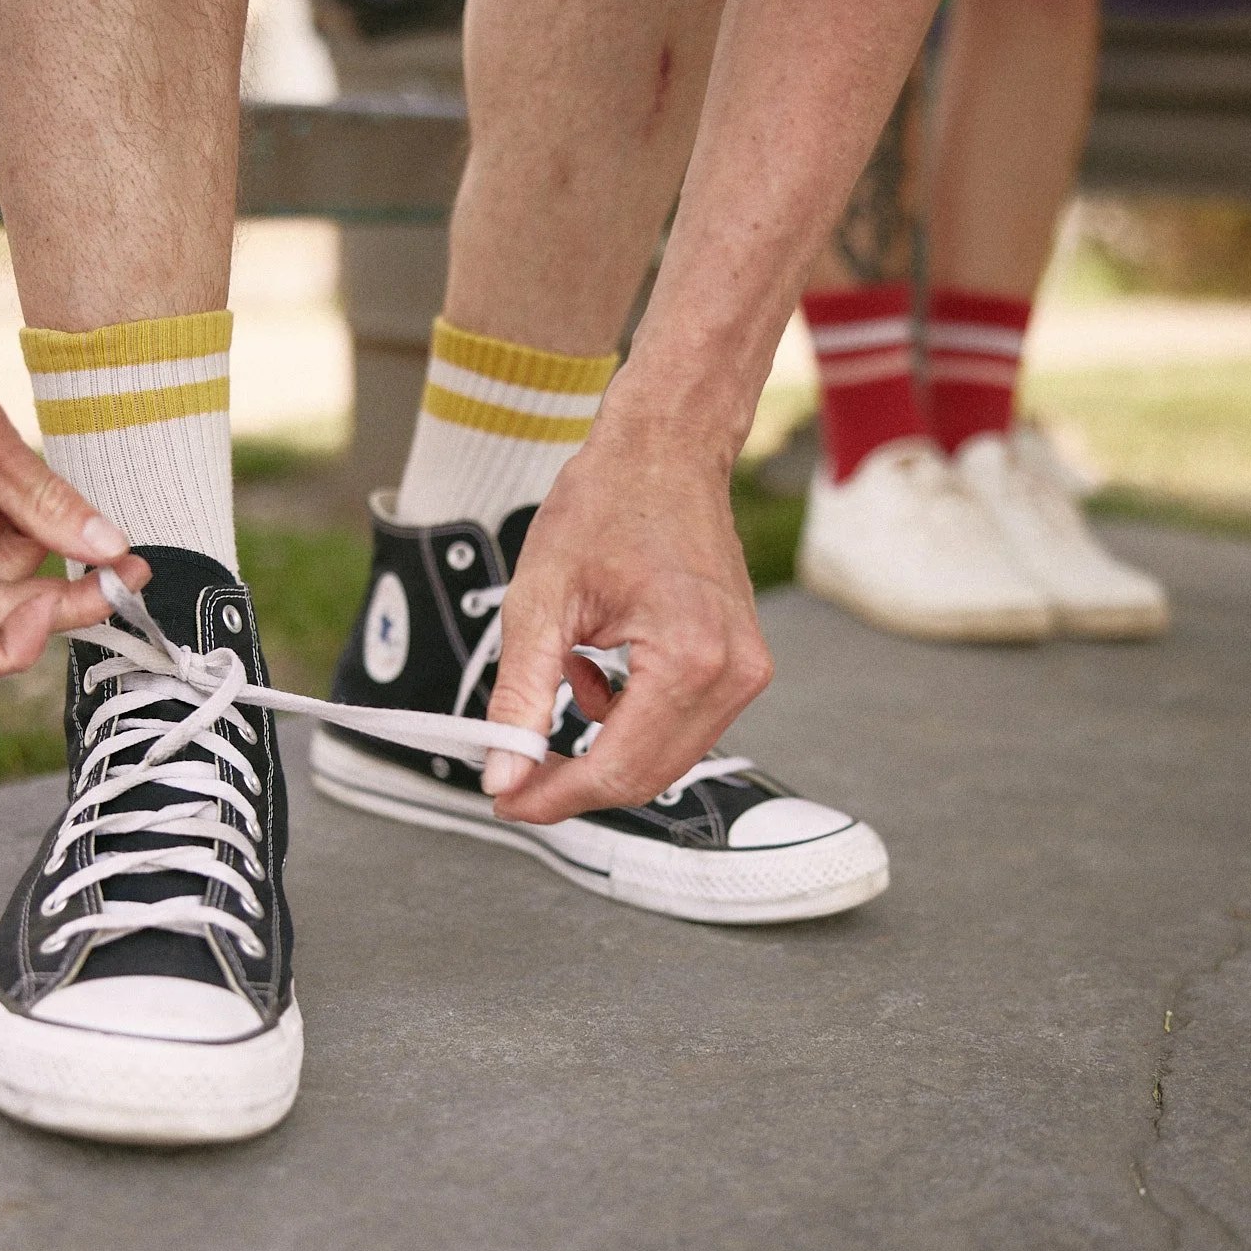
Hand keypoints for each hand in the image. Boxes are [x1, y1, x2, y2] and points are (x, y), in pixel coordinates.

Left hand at [479, 421, 772, 823]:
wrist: (664, 450)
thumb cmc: (607, 503)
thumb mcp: (540, 601)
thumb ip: (520, 696)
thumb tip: (504, 772)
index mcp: (690, 658)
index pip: (617, 769)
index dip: (554, 797)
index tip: (506, 800)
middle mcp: (733, 673)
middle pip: (646, 777)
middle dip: (574, 783)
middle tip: (514, 771)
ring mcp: (746, 671)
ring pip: (662, 758)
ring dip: (600, 744)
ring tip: (564, 676)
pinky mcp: (740, 666)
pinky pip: (679, 727)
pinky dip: (626, 719)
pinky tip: (597, 668)